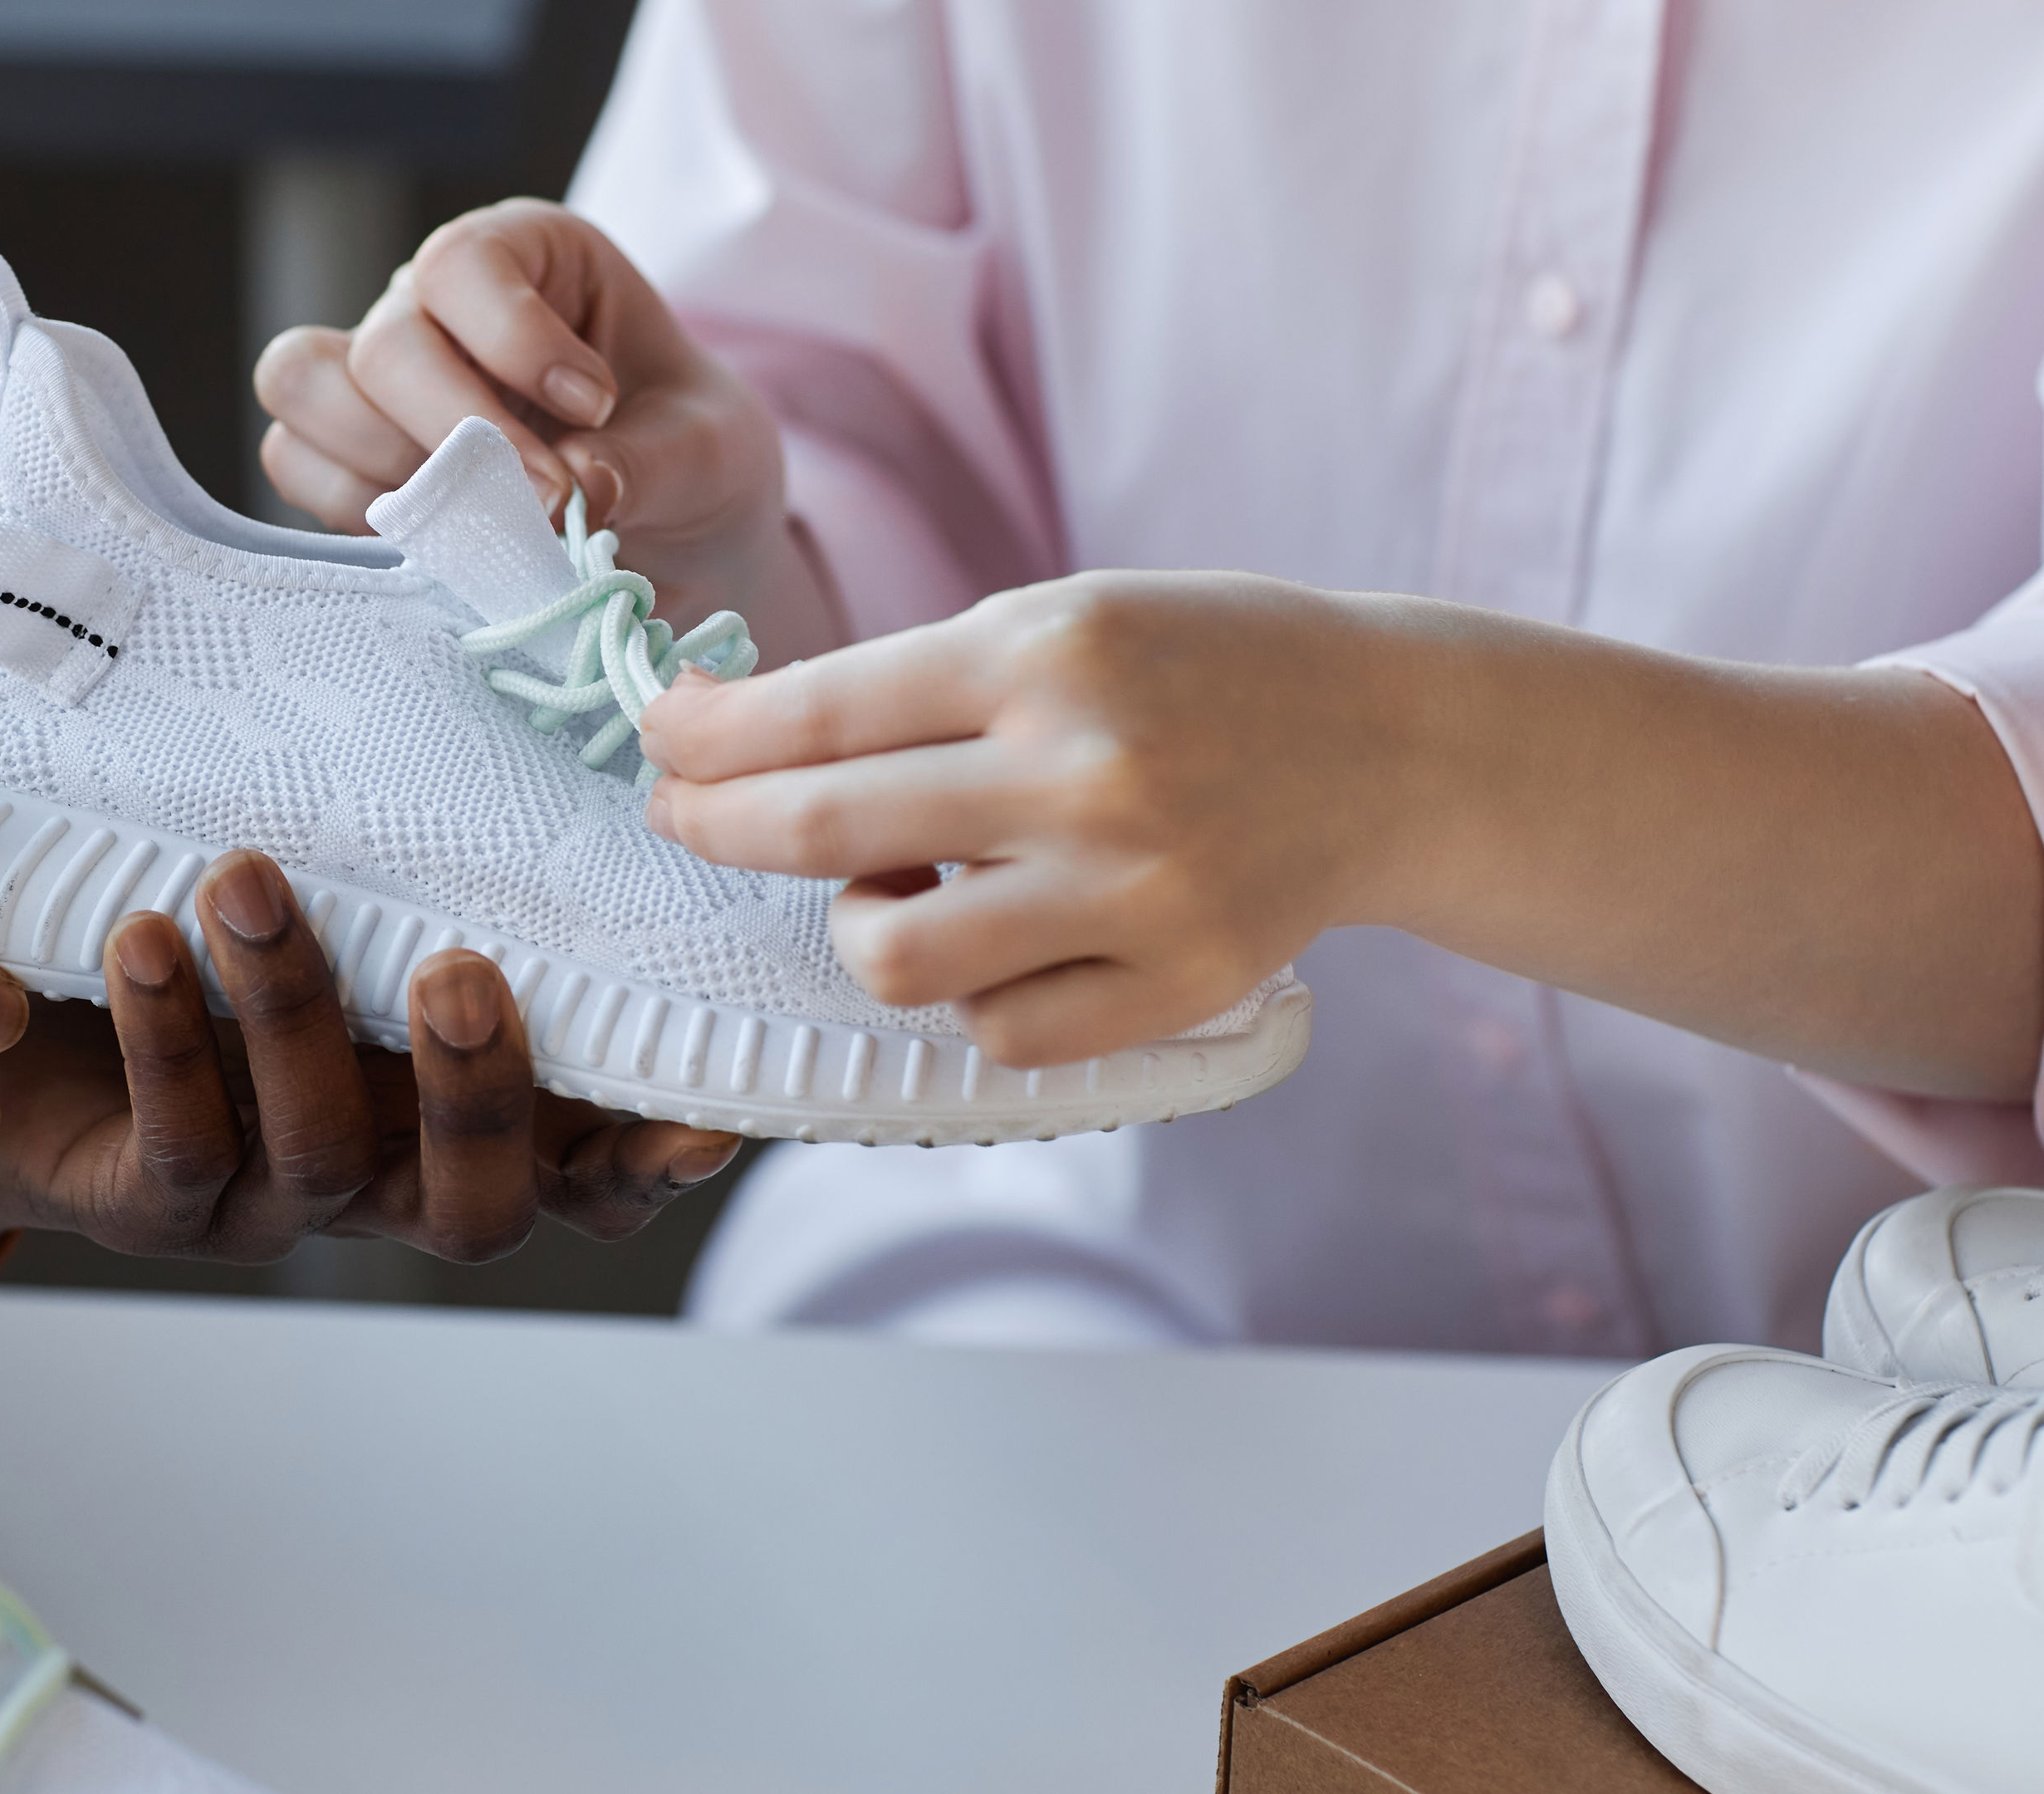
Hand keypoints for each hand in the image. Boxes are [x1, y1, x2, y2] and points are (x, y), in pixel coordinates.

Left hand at [0, 850, 744, 1268]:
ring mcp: (270, 1202)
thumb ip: (429, 801)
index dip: (646, 1162)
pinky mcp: (150, 1204)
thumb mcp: (332, 860)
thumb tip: (508, 632)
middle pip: (477, 1211)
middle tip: (457, 970)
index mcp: (456, 1109)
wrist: (16, 1010)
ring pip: (323, 1156)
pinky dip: (170, 1044)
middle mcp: (384, 1177)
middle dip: (479, 1096)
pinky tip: (146, 941)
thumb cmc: (213, 898)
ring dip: (295, 1013)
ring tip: (248, 881)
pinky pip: (178, 1146)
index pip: (584, 1173)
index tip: (700, 1105)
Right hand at [253, 198, 826, 643]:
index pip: (463, 263)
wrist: (677, 533)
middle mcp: (435, 305)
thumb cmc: (690, 457)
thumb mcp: (711, 451)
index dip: (511, 337)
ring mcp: (380, 381)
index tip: (595, 406)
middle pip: (384, 343)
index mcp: (526, 257)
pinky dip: (353, 510)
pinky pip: (298, 463)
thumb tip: (575, 490)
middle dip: (459, 434)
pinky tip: (444, 542)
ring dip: (388, 468)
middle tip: (550, 503)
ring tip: (486, 520)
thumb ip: (654, 464)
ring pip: (305, 391)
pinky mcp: (352, 456)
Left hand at [640, 572, 1413, 1067]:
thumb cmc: (1199, 670)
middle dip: (715, 823)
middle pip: (823, 831)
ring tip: (887, 886)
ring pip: (895, 958)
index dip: (705, 736)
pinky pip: (999, 1030)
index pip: (816, 712)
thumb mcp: (1061, 621)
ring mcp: (1134, 888)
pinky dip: (968, 994)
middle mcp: (1085, 770)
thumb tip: (730, 735)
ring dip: (853, 925)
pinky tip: (991, 938)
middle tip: (684, 814)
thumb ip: (911, 685)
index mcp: (1045, 652)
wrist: (1389, 742)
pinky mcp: (1177, 983)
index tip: (658, 739)